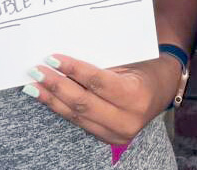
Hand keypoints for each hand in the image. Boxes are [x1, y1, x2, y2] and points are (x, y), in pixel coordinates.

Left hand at [23, 54, 179, 144]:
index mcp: (136, 96)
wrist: (163, 88)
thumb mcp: (129, 60)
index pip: (97, 82)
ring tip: (33, 86)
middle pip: (83, 103)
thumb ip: (101, 64)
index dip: (73, 70)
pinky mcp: (108, 138)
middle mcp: (127, 120)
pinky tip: (47, 98)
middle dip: (57, 86)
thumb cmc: (146, 66)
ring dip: (52, 100)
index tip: (53, 58)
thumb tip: (65, 59)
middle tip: (37, 71)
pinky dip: (61, 108)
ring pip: (77, 116)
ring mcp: (117, 134)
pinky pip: (79, 122)